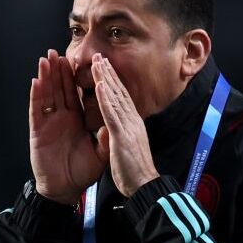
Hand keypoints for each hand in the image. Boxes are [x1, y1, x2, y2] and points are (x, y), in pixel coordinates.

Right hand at [29, 49, 106, 204]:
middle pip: (61, 89)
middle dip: (60, 70)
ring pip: (48, 94)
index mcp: (78, 120)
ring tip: (46, 58)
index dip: (79, 78)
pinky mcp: (38, 131)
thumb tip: (115, 122)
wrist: (66, 190)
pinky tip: (36, 81)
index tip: (83, 60)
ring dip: (46, 76)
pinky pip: (37, 111)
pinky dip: (36, 96)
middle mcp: (63, 118)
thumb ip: (106, 137)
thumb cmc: (82, 172)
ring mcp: (49, 123)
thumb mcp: (100, 153)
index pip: (79, 94)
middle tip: (59, 50)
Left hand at [91, 54, 159, 197]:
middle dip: (109, 73)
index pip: (122, 98)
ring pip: (115, 98)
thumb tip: (118, 128)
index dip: (114, 82)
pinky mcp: (122, 136)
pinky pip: (112, 114)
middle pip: (119, 92)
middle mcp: (132, 121)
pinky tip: (100, 84)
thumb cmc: (136, 171)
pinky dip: (106, 98)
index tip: (105, 68)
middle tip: (100, 56)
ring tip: (97, 62)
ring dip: (106, 78)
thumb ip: (123, 135)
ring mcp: (128, 127)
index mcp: (132, 124)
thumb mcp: (129, 148)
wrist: (144, 186)